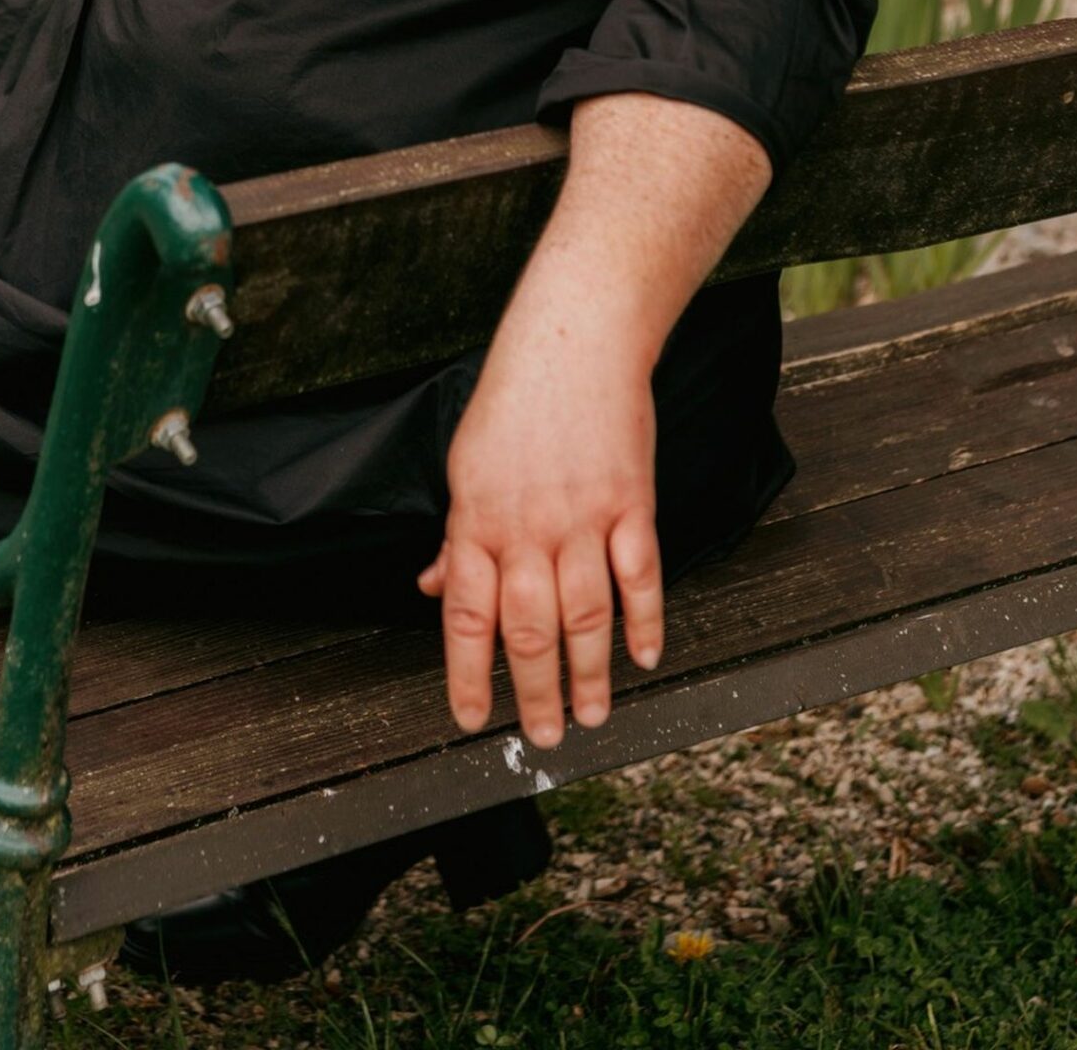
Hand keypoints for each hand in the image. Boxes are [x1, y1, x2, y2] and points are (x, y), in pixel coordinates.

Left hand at [417, 309, 663, 751]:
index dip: (467, 675)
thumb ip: (456, 537)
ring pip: (584, 614)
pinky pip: (639, 574)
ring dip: (589, 673)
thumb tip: (430, 589)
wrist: (573, 340)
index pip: (467, 616)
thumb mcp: (466, 464)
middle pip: (528, 628)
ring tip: (592, 716)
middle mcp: (526, 526)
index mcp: (477, 519)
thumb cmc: (514, 399)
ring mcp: (582, 516)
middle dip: (535, 692)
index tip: (473, 721)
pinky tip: (646, 656)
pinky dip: (645, 619)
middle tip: (545, 737)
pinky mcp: (631, 501)